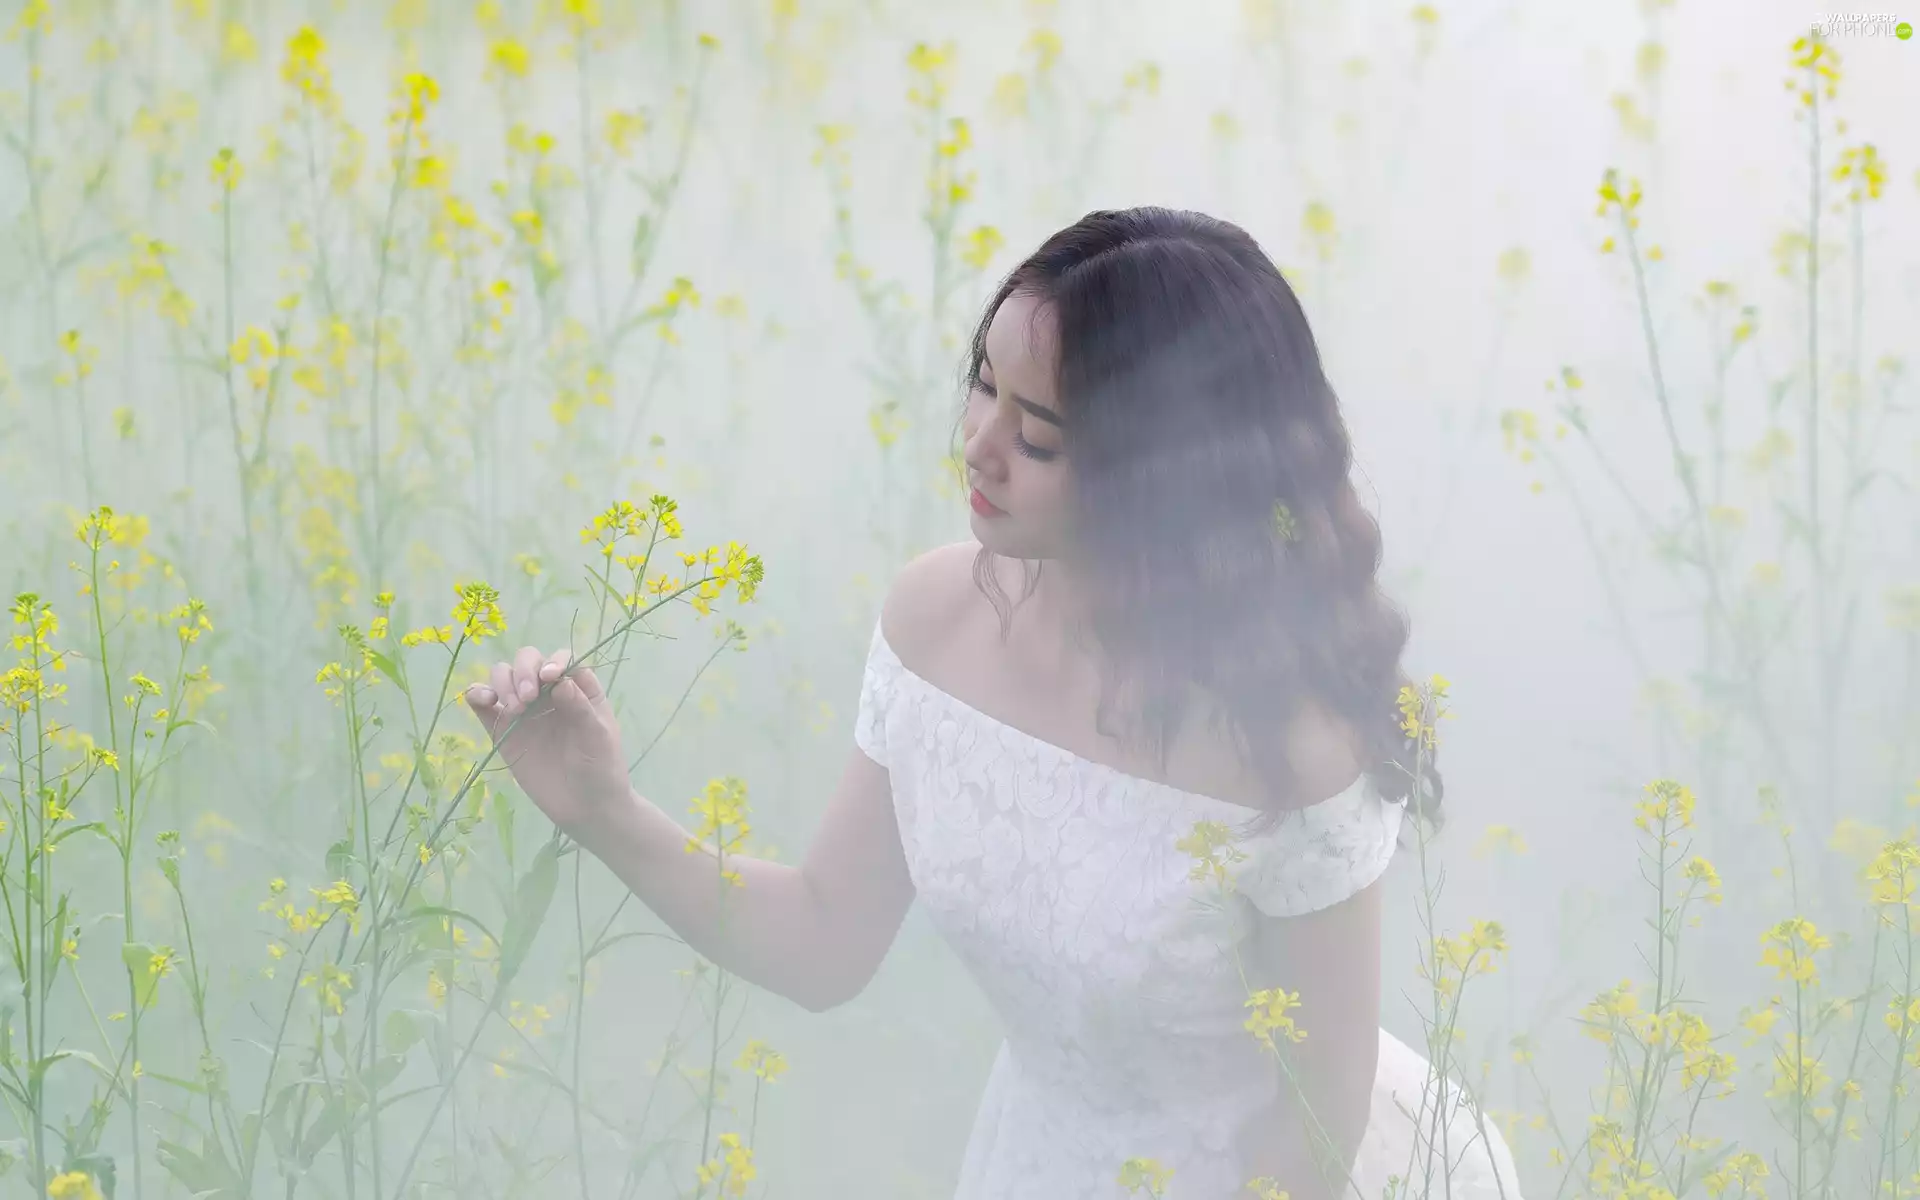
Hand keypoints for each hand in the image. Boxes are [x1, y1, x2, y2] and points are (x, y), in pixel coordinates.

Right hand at [464, 646, 631, 833]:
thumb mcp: (598, 736)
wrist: (586, 807)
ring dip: (503, 682)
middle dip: (524, 671)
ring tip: (515, 708)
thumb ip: (580, 706)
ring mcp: (524, 711)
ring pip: (504, 676)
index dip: (554, 661)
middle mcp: (549, 693)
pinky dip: (477, 694)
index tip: (550, 678)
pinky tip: (483, 699)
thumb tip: (558, 680)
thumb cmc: (601, 767)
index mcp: (578, 688)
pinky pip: (483, 705)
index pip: (562, 659)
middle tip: (529, 699)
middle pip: (528, 661)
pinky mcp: (503, 731)